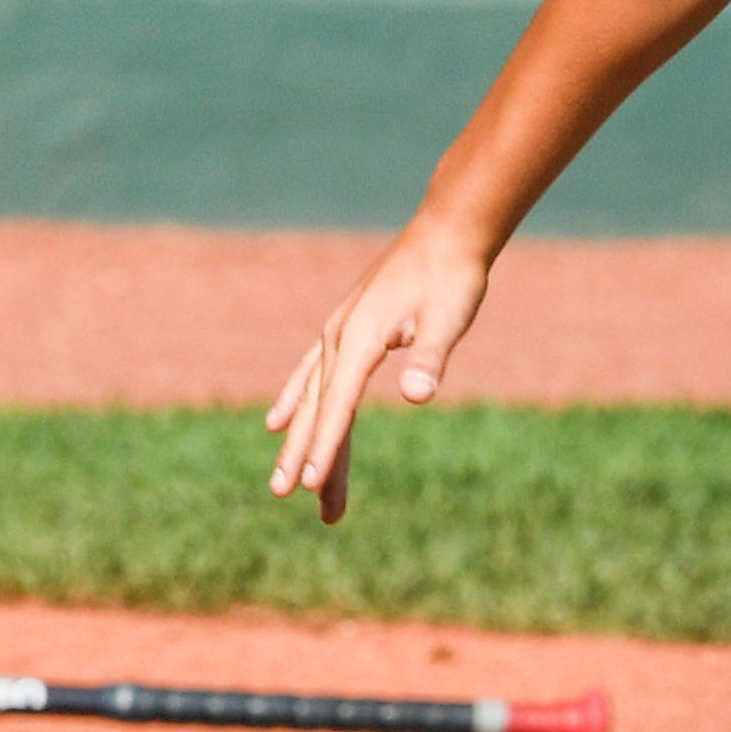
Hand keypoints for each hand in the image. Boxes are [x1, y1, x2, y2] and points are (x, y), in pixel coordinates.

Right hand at [264, 227, 489, 522]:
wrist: (447, 234)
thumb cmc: (452, 277)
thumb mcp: (449, 317)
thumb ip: (431, 355)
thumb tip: (419, 395)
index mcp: (360, 339)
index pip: (339, 405)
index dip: (326, 446)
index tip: (311, 485)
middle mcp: (338, 338)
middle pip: (317, 407)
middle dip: (304, 454)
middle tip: (287, 497)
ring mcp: (338, 333)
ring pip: (312, 397)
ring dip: (303, 440)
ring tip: (294, 486)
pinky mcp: (347, 331)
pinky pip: (311, 375)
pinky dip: (295, 402)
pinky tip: (278, 424)